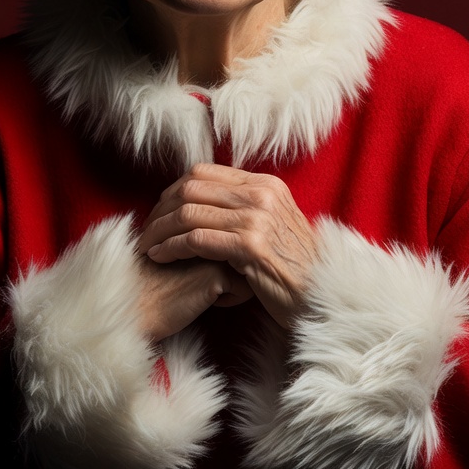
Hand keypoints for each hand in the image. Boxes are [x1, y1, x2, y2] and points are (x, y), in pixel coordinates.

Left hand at [140, 163, 317, 328]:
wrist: (323, 296)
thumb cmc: (294, 268)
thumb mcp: (275, 224)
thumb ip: (246, 208)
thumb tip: (205, 201)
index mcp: (265, 184)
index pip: (203, 172)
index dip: (173, 189)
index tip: (158, 210)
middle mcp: (261, 194)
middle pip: (191, 188)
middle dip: (161, 209)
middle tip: (146, 230)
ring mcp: (257, 218)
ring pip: (189, 213)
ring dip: (160, 230)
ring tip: (147, 246)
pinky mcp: (251, 246)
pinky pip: (196, 239)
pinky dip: (172, 248)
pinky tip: (161, 258)